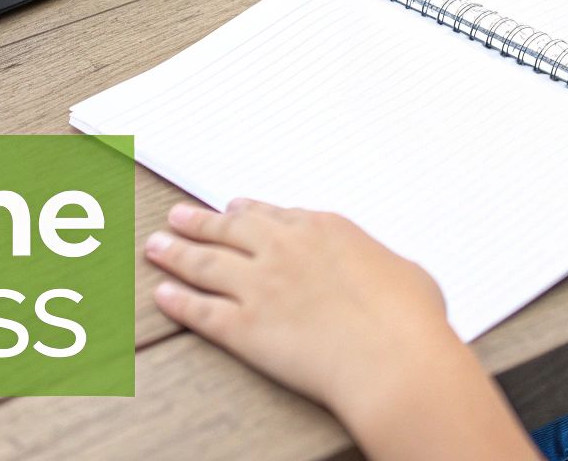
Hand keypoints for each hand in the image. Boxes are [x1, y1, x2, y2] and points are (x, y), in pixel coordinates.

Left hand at [147, 200, 459, 417]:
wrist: (391, 359)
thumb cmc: (410, 321)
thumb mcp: (407, 274)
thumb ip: (381, 264)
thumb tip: (383, 271)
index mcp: (325, 229)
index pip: (275, 214)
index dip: (247, 211)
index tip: (232, 209)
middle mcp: (285, 249)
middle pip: (230, 229)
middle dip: (200, 222)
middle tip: (178, 216)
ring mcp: (260, 286)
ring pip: (204, 263)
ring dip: (176, 253)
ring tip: (156, 246)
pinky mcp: (243, 328)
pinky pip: (200, 311)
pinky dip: (178, 302)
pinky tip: (162, 295)